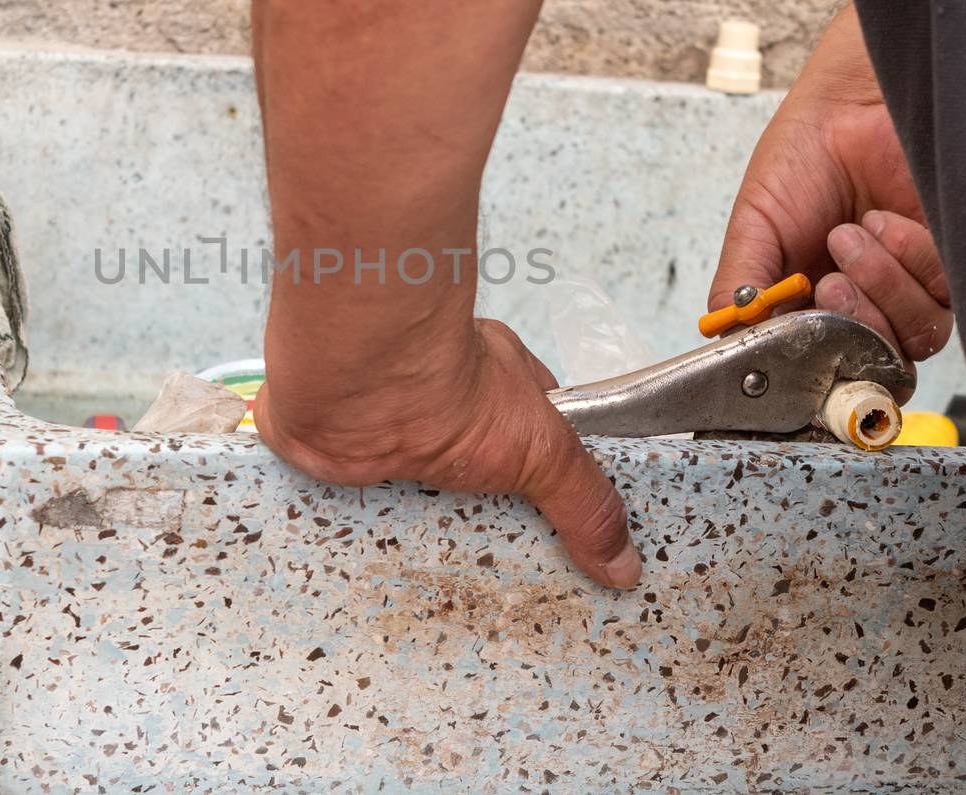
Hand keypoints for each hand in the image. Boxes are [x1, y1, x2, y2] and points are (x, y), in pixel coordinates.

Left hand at [254, 318, 642, 589]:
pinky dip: (358, 530)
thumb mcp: (544, 449)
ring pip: (407, 493)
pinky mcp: (342, 457)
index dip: (527, 486)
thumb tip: (623, 559)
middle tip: (481, 566)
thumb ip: (585, 501)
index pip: (520, 441)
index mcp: (490, 386)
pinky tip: (368, 558)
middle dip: (468, 513)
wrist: (360, 386)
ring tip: (427, 579)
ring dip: (411, 527)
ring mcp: (387, 428)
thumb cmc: (447, 385)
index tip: (539, 536)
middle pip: (463, 474)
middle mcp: (435, 403)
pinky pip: (354, 507)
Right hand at [709, 5, 951, 373]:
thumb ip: (739, 288)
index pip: (820, 367)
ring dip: (880, 289)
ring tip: (852, 237)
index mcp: (810, 307)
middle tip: (828, 281)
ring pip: (914, 337)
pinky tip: (884, 222)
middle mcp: (864, 304)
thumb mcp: (753, 226)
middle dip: (850, 325)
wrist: (851, 104)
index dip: (815, 366)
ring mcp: (911, 287)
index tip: (800, 344)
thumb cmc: (801, 157)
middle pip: (873, 361)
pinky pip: (946, 294)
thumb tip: (727, 343)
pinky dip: (911, 259)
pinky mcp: (952, 263)